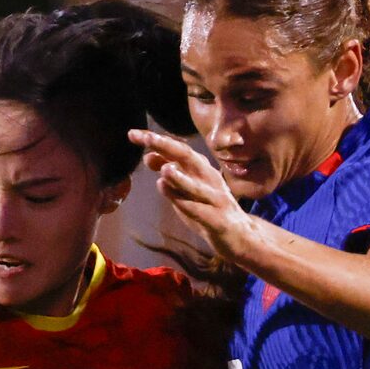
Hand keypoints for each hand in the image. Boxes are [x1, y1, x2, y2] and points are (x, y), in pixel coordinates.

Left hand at [129, 129, 256, 265]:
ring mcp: (215, 198)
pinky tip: (175, 201)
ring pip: (196, 186)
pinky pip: (200, 211)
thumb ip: (169, 173)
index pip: (176, 148)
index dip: (156, 141)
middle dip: (167, 147)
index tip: (132, 134)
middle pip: (188, 158)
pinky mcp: (217, 219)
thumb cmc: (207, 208)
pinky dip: (186, 205)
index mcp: (200, 168)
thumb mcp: (185, 189)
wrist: (237, 234)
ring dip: (181, 178)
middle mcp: (209, 178)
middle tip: (148, 139)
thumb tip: (147, 156)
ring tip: (166, 170)